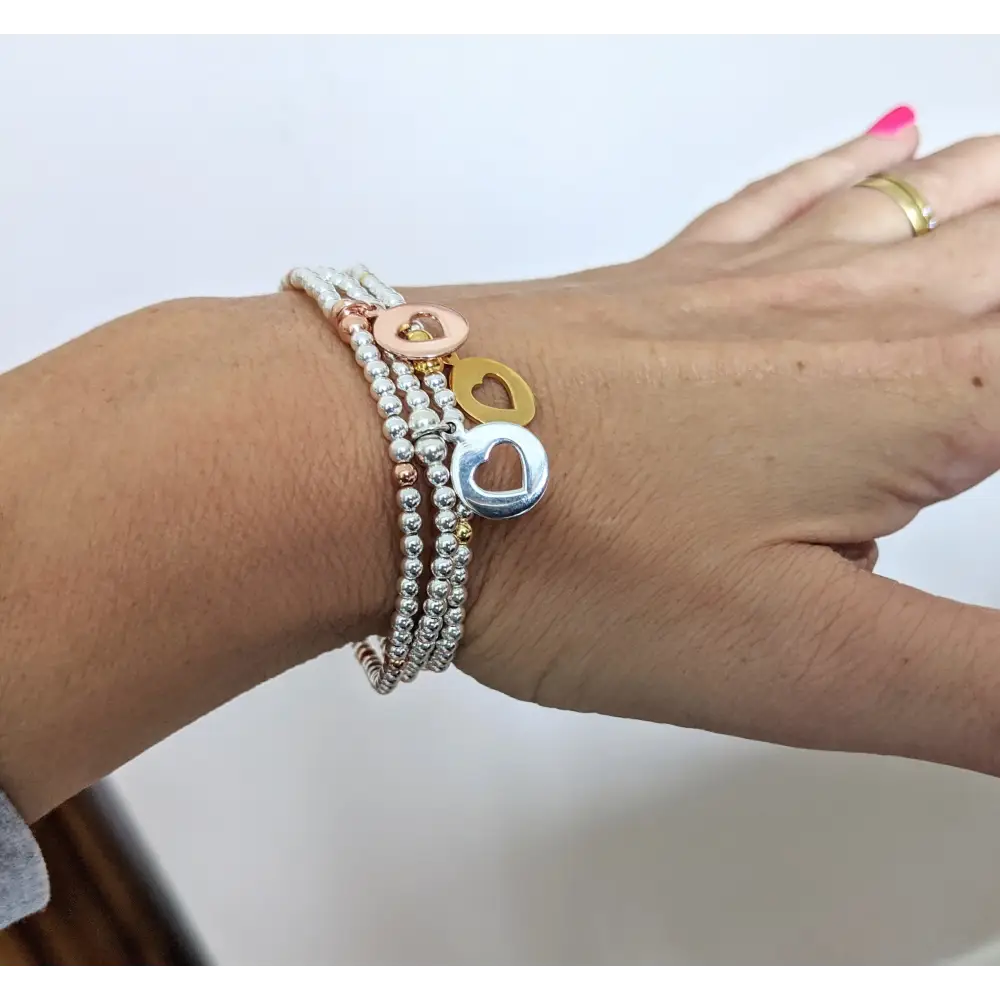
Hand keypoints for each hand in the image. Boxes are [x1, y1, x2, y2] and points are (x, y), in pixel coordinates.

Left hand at [427, 110, 999, 775]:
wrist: (386, 454)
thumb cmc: (568, 543)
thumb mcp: (812, 665)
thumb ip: (986, 689)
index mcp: (926, 398)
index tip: (998, 457)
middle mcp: (857, 312)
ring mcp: (754, 282)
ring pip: (937, 201)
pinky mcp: (671, 284)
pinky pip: (797, 196)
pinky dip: (861, 167)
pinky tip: (885, 143)